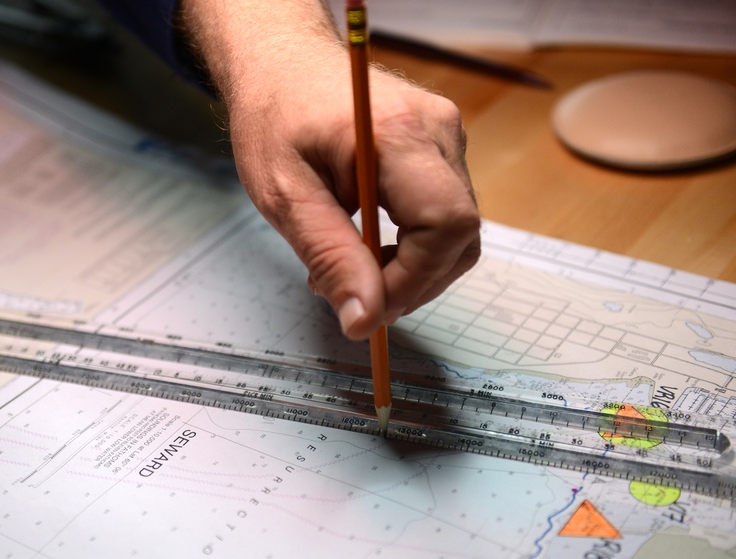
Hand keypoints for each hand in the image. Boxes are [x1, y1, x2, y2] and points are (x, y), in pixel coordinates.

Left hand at [180, 0, 480, 339]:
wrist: (281, 64)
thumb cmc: (275, 117)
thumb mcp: (284, 195)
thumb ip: (329, 256)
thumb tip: (364, 318)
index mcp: (400, 134)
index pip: (445, 225)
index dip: (413, 281)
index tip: (367, 308)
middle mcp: (437, 130)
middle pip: (460, 234)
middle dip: (412, 282)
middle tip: (352, 296)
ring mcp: (446, 136)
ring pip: (456, 231)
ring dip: (410, 268)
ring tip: (350, 267)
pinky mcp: (442, 148)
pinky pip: (445, 214)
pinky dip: (411, 245)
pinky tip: (365, 245)